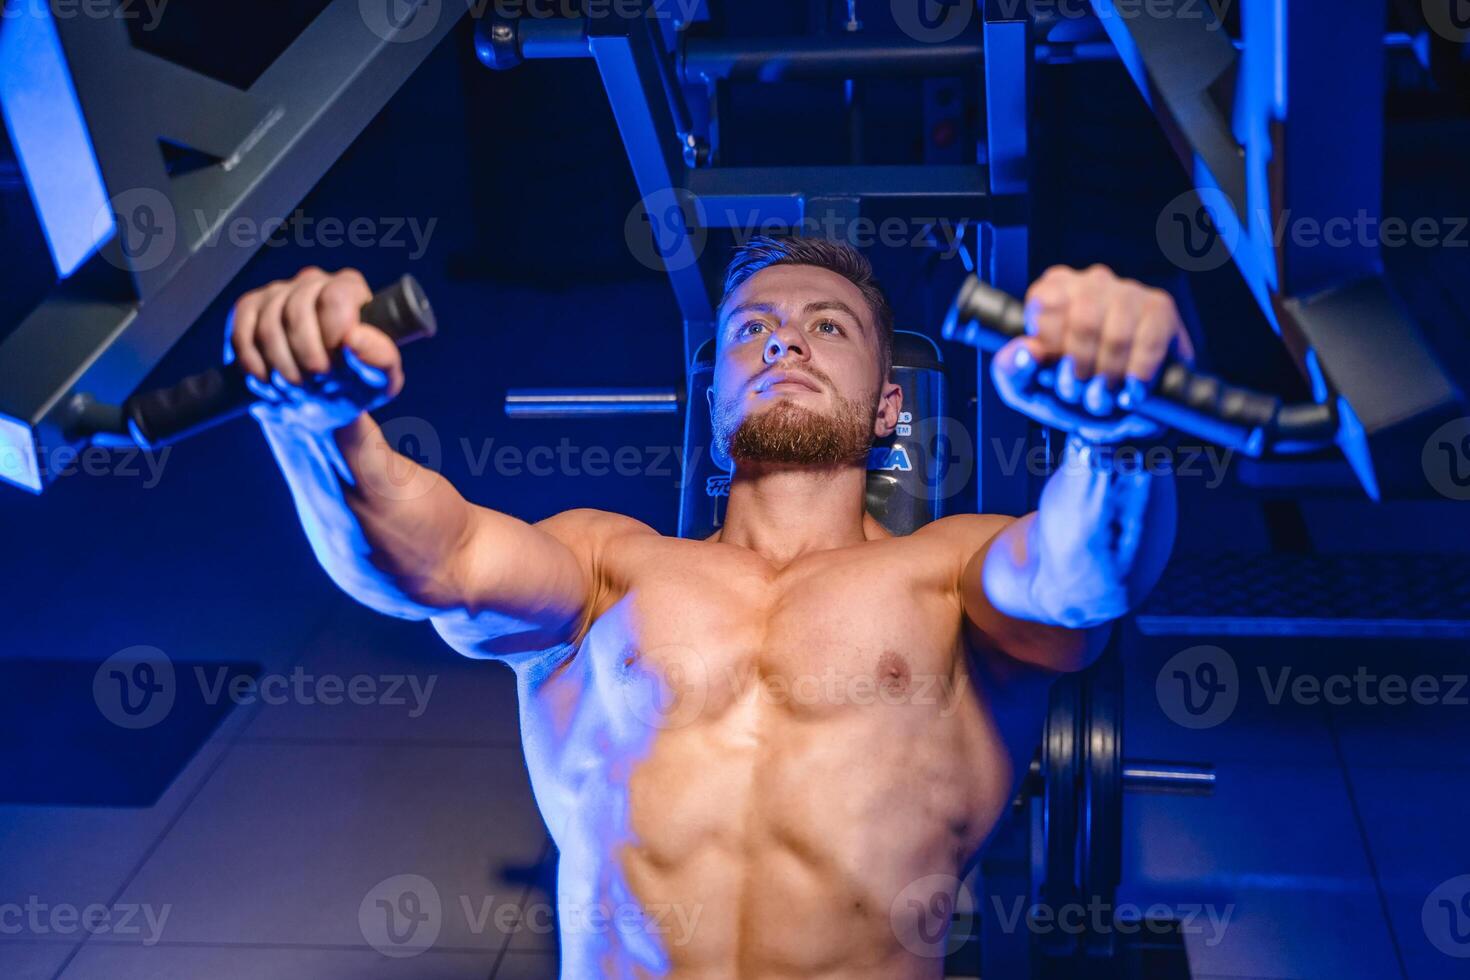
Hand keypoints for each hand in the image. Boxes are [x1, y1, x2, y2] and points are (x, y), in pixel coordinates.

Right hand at [226, 267, 403, 431]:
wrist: (319, 402)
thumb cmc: (355, 385)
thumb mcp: (380, 380)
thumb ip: (380, 358)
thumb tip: (354, 337)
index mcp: (350, 289)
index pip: (336, 297)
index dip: (332, 337)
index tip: (338, 365)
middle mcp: (313, 281)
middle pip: (298, 310)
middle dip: (306, 357)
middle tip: (315, 383)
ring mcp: (278, 291)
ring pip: (269, 325)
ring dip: (282, 366)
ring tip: (296, 387)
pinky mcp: (249, 308)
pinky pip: (242, 332)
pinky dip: (254, 363)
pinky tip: (268, 379)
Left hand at [991, 264, 1194, 442]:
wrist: (1116, 417)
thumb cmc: (1068, 392)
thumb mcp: (1027, 386)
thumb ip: (1012, 369)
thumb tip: (1028, 351)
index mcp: (1053, 290)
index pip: (1046, 303)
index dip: (1051, 347)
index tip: (1053, 373)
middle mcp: (1091, 282)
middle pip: (1083, 321)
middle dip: (1080, 370)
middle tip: (1080, 395)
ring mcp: (1128, 292)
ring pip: (1117, 336)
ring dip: (1108, 379)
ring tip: (1104, 398)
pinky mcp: (1160, 310)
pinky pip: (1149, 344)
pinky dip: (1138, 377)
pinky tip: (1131, 393)